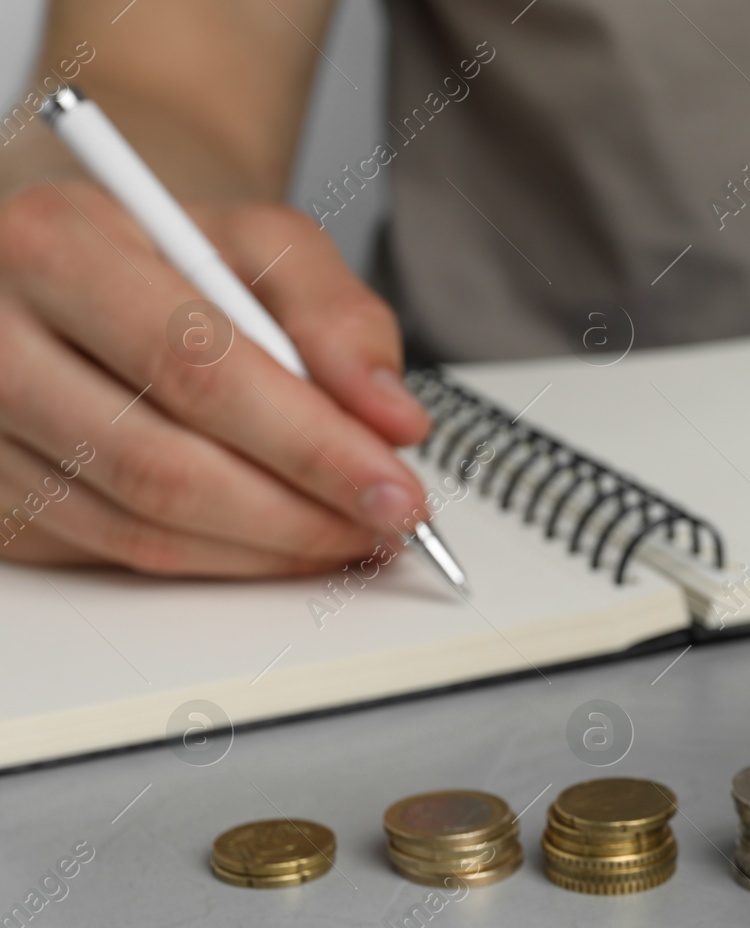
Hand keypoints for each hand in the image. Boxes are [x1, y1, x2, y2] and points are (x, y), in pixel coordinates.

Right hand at [0, 179, 432, 575]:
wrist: (83, 269)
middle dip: (300, 514)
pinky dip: (221, 560)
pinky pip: (119, 554)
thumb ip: (341, 319)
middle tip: (387, 525)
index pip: (198, 369)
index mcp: (53, 247)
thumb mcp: (267, 243)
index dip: (311, 444)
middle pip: (164, 466)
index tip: (395, 488)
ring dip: (268, 550)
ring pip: (142, 528)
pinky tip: (282, 541)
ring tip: (350, 535)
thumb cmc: (177, 254)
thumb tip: (394, 420)